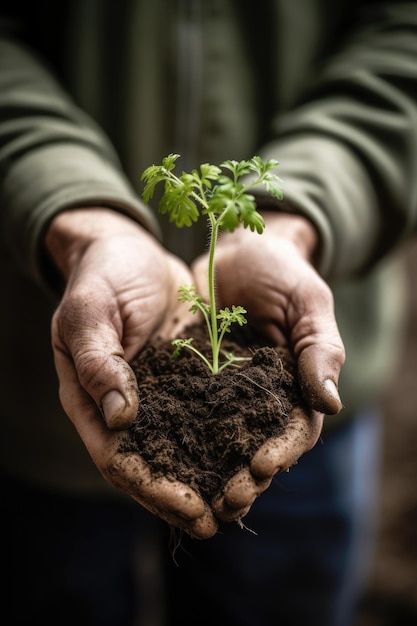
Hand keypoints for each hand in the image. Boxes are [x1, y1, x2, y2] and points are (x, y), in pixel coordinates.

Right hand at [45, 207, 216, 537]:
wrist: (128, 250)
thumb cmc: (101, 277)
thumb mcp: (90, 313)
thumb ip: (99, 362)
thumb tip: (119, 418)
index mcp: (92, 399)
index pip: (118, 459)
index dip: (153, 488)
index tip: (192, 508)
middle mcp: (125, 406)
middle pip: (154, 465)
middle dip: (187, 496)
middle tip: (225, 519)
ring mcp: (157, 394)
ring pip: (183, 447)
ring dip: (210, 474)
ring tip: (246, 498)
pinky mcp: (184, 378)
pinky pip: (206, 413)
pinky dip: (224, 436)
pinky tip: (253, 449)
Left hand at [192, 211, 344, 520]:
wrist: (233, 250)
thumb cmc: (281, 272)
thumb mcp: (307, 302)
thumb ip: (319, 349)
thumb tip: (330, 402)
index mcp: (294, 385)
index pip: (295, 430)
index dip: (282, 452)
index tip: (262, 466)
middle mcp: (259, 398)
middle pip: (256, 448)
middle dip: (245, 479)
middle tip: (226, 502)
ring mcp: (223, 393)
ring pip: (219, 443)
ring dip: (209, 473)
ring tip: (195, 500)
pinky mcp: (189, 381)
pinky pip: (182, 415)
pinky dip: (175, 441)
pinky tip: (160, 460)